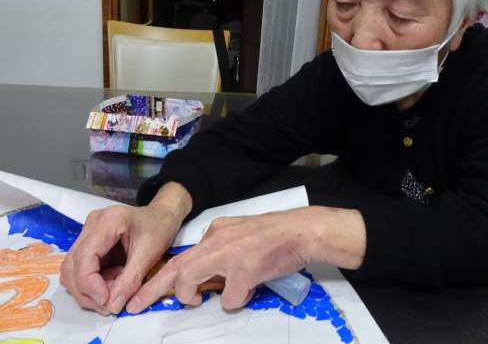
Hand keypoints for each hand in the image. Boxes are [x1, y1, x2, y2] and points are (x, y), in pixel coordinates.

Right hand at [59, 182, 191, 314]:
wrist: (161, 215)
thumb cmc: (159, 228)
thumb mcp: (150, 254)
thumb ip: (131, 280)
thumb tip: (113, 306)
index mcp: (109, 221)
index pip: (84, 257)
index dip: (90, 284)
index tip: (106, 301)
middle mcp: (91, 224)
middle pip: (72, 265)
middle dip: (87, 291)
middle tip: (111, 304)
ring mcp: (87, 232)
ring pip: (72, 270)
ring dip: (89, 289)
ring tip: (115, 291)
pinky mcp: (88, 242)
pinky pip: (80, 269)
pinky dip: (93, 283)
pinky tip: (113, 282)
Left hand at [126, 206, 365, 312]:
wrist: (302, 230)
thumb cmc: (275, 234)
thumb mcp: (240, 232)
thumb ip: (220, 247)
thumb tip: (209, 274)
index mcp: (215, 231)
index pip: (180, 257)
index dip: (160, 277)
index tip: (143, 293)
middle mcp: (216, 240)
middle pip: (174, 268)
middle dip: (151, 290)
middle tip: (134, 307)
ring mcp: (228, 255)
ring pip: (189, 281)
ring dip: (192, 295)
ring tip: (201, 299)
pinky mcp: (244, 270)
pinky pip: (230, 298)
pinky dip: (238, 298)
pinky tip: (252, 287)